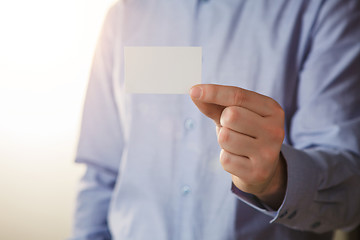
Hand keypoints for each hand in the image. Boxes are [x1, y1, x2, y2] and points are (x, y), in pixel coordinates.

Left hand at [190, 84, 286, 208]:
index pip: (239, 95)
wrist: (261, 169)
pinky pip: (225, 159)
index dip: (214, 92)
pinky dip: (226, 158)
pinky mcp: (257, 172)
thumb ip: (215, 104)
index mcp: (273, 110)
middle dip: (223, 121)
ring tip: (236, 145)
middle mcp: (275, 130)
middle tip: (232, 128)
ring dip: (223, 141)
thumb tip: (194, 92)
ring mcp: (268, 153)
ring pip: (225, 137)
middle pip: (231, 115)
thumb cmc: (244, 134)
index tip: (193, 90)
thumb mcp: (233, 115)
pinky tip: (238, 159)